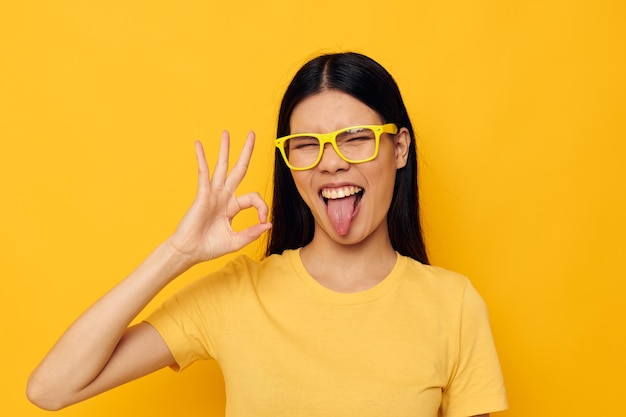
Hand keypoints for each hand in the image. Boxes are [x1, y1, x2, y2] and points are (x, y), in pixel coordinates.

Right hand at [167, 131, 271, 263]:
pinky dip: (201, 158)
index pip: (253, 197)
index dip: (262, 207)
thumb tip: (269, 224)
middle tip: (252, 134)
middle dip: (246, 152)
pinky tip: (198, 144)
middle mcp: (224, 196)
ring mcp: (213, 194)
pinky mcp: (202, 194)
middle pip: (238, 169)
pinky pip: (203, 173)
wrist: (190, 252)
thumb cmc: (210, 247)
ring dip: (225, 149)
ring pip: (221, 166)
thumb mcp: (236, 241)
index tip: (263, 220)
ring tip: (226, 133)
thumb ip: (252, 232)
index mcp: (233, 206)